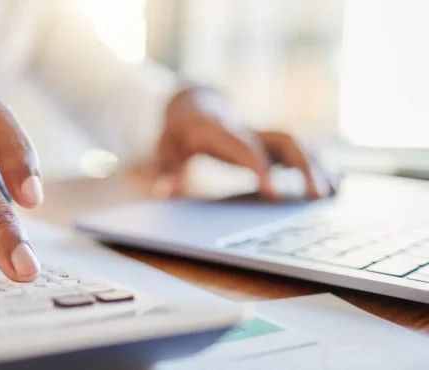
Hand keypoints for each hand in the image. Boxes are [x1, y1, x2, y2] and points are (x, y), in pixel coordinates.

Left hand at [154, 87, 336, 198]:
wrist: (193, 105)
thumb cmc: (178, 133)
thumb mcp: (165, 149)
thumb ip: (167, 170)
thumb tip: (163, 193)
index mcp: (222, 132)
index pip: (246, 149)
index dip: (261, 169)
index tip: (274, 195)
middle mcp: (248, 130)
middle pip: (283, 140)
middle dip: (303, 166)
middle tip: (317, 196)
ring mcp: (263, 134)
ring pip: (297, 144)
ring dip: (318, 166)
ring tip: (333, 195)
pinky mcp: (270, 142)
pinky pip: (300, 149)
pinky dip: (320, 164)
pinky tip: (337, 186)